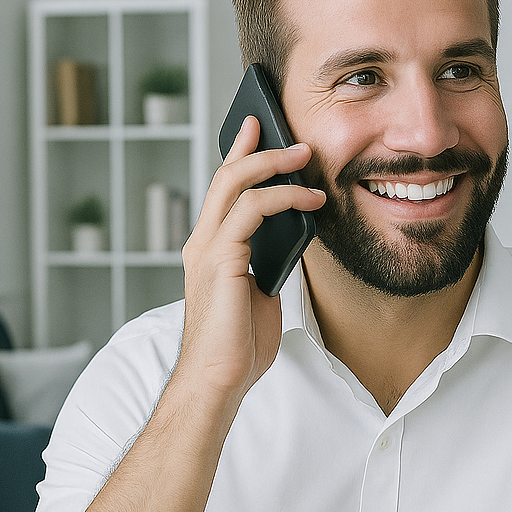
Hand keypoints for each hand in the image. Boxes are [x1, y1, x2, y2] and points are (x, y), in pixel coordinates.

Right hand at [175, 116, 324, 410]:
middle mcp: (202, 244)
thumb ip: (268, 264)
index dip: (240, 156)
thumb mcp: (260, 295)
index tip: (258, 130)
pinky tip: (309, 202)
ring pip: (236, 184)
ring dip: (275, 166)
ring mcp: (207, 250)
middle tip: (291, 135)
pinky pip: (250, 210)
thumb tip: (292, 240)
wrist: (219, 380)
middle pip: (225, 177)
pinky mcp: (220, 260)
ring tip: (306, 159)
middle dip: (257, 148)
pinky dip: (282, 198)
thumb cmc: (238, 347)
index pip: (223, 191)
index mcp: (210, 251)